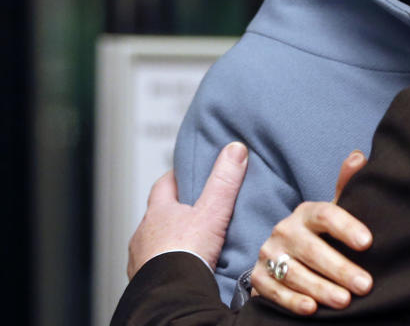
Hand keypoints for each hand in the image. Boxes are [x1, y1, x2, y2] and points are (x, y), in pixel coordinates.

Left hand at [127, 142, 247, 278]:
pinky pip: (155, 266)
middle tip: (193, 210)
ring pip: (153, 242)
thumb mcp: (213, 211)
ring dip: (167, 241)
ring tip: (188, 244)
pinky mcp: (144, 280)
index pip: (164, 185)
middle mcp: (143, 233)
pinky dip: (166, 264)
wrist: (170, 295)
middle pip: (157, 215)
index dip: (176, 177)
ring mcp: (140, 258)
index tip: (187, 173)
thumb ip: (225, 181)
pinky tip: (180, 268)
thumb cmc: (185, 253)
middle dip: (172, 212)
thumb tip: (235, 148)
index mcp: (158, 212)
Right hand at [251, 150, 371, 313]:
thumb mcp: (334, 213)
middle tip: (365, 284)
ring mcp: (269, 254)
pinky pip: (275, 291)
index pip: (326, 214)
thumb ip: (347, 188)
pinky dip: (293, 301)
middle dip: (340, 268)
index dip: (347, 227)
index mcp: (307, 212)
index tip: (368, 242)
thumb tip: (357, 156)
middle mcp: (285, 230)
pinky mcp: (258, 278)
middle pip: (312, 249)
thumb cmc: (320, 235)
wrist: (284, 259)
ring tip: (345, 301)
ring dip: (321, 288)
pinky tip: (311, 308)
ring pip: (295, 273)